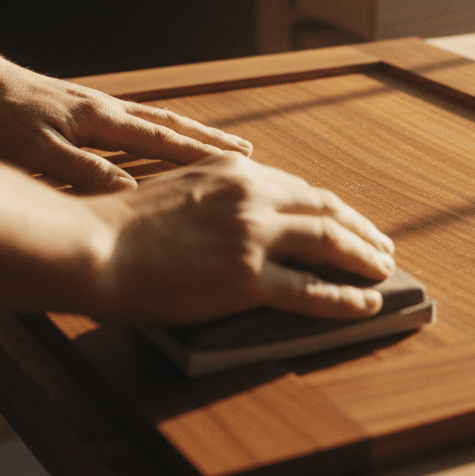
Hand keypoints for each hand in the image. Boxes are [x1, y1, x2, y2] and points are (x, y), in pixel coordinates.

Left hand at [0, 66, 251, 193]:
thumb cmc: (3, 120)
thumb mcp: (39, 155)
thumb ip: (85, 173)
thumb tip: (131, 191)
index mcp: (104, 120)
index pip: (165, 141)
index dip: (203, 155)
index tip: (240, 164)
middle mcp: (110, 109)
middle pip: (172, 126)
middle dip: (211, 141)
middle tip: (248, 152)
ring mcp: (99, 107)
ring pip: (158, 121)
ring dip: (191, 134)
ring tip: (218, 145)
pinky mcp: (86, 109)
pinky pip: (138, 121)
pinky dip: (163, 131)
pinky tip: (161, 139)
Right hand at [90, 152, 396, 323]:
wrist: (90, 246)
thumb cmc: (119, 226)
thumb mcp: (177, 189)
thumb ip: (215, 197)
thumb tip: (242, 216)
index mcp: (235, 171)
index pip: (301, 189)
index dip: (333, 209)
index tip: (350, 222)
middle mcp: (252, 196)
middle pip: (327, 210)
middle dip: (361, 231)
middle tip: (381, 248)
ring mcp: (252, 237)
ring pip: (330, 245)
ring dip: (364, 260)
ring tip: (383, 274)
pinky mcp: (245, 279)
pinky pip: (310, 292)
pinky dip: (345, 298)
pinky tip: (365, 304)